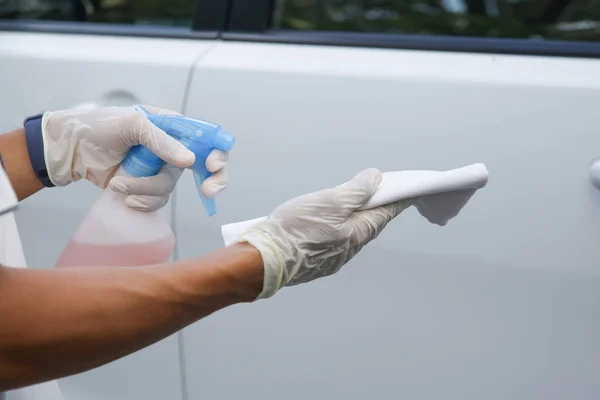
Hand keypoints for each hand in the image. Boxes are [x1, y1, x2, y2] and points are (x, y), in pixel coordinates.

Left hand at [42, 105, 228, 210]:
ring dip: (145, 190)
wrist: (71, 149)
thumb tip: (190, 161)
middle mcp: (171, 148)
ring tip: (119, 184)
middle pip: (204, 168)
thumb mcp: (131, 125)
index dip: (217, 153)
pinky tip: (123, 195)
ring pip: (170, 188)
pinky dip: (140, 201)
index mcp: (172, 127)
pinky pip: (157, 200)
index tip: (212, 166)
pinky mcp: (146, 187)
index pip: (206, 138)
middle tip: (208, 192)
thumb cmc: (99, 127)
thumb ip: (161, 141)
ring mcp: (159, 169)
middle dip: (210, 181)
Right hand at [233, 168, 412, 298]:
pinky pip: (335, 243)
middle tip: (380, 194)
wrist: (264, 260)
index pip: (385, 213)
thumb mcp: (330, 201)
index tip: (406, 191)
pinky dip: (339, 229)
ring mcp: (332, 258)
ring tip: (354, 205)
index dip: (396, 200)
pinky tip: (329, 225)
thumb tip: (376, 179)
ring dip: (357, 219)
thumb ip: (356, 191)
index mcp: (357, 234)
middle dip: (376, 209)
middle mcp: (349, 249)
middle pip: (369, 225)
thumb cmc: (296, 229)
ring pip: (351, 235)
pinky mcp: (315, 262)